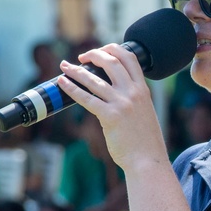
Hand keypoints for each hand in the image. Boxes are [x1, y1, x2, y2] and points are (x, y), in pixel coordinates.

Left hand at [56, 47, 168, 171]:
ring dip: (76, 70)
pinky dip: (72, 88)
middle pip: (111, 61)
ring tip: (64, 67)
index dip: (113, 49)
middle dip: (93, 54)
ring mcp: (122, 104)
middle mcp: (133, 93)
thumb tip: (114, 94)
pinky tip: (63, 83)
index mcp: (143, 90)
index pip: (130, 57)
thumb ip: (133, 100)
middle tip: (81, 57)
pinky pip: (86, 98)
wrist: (148, 161)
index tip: (101, 52)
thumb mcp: (144, 113)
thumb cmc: (145, 141)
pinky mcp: (110, 116)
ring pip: (94, 79)